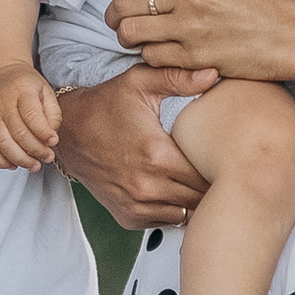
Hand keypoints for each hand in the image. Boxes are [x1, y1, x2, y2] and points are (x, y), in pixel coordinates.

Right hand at [0, 63, 62, 170]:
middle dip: (36, 150)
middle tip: (47, 157)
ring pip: (3, 144)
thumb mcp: (44, 90)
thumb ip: (52, 112)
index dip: (44, 133)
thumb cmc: (25, 85)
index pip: (32, 116)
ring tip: (34, 165)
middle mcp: (2, 104)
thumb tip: (51, 138)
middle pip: (19, 134)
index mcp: (21, 91)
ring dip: (20, 160)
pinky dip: (0, 161)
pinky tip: (13, 164)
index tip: (54, 142)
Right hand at [54, 66, 213, 230]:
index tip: (226, 154)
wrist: (68, 133)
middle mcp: (146, 185)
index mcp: (156, 154)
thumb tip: (212, 73)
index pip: (207, 173)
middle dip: (213, 183)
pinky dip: (175, 208)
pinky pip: (166, 220)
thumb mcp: (139, 83)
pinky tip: (177, 189)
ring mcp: (136, 204)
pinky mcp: (128, 216)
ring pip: (186, 213)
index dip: (221, 164)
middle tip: (219, 167)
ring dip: (196, 198)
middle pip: (200, 197)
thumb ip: (178, 78)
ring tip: (201, 179)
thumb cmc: (106, 105)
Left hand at [111, 0, 294, 81]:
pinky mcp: (193, 57)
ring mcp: (188, 26)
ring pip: (131, 33)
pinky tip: (164, 56)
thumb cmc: (265, 7)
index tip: (129, 4)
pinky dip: (152, 58)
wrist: (294, 35)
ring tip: (140, 42)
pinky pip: (152, 57)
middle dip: (117, 17)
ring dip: (130, 40)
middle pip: (124, 4)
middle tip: (121, 25)